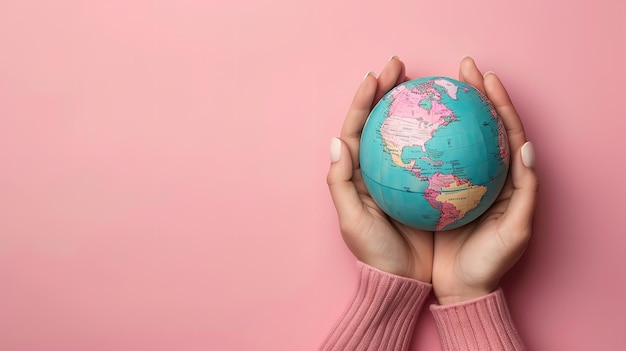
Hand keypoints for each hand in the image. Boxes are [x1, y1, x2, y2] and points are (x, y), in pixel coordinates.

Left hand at [326, 57, 432, 282]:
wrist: (403, 280)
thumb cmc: (375, 252)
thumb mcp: (352, 220)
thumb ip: (340, 182)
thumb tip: (337, 141)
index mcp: (357, 173)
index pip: (358, 128)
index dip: (364, 100)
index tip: (375, 75)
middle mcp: (379, 168)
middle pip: (381, 121)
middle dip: (387, 90)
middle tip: (400, 65)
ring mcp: (404, 175)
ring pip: (407, 131)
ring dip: (413, 103)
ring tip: (423, 80)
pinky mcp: (427, 184)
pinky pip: (432, 151)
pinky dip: (437, 131)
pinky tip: (450, 117)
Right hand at [432, 57, 538, 303]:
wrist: (459, 289)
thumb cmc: (489, 263)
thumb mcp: (515, 231)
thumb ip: (525, 190)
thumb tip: (524, 145)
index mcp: (503, 178)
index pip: (502, 130)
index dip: (495, 100)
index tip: (483, 76)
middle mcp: (477, 173)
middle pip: (473, 124)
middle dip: (468, 91)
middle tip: (458, 67)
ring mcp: (451, 180)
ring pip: (445, 136)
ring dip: (437, 108)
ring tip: (427, 84)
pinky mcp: (429, 191)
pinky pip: (421, 158)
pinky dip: (415, 137)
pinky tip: (404, 124)